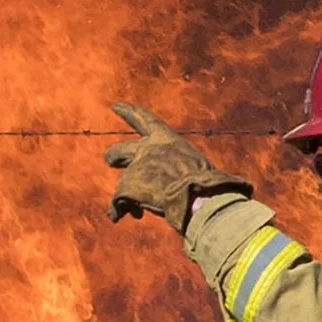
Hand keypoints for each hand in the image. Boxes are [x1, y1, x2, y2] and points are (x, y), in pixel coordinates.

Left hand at [102, 102, 251, 232]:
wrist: (199, 195)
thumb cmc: (208, 183)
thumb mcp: (199, 170)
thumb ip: (188, 173)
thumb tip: (211, 190)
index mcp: (166, 139)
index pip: (145, 120)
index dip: (130, 112)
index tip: (115, 105)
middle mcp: (147, 150)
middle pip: (120, 150)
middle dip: (114, 156)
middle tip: (110, 159)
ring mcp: (136, 168)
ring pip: (122, 184)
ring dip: (127, 197)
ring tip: (135, 211)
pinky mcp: (129, 187)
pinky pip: (118, 202)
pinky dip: (121, 210)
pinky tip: (128, 216)